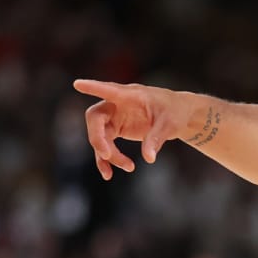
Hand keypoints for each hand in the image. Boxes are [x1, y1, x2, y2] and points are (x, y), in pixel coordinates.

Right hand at [72, 79, 194, 178]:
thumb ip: (157, 138)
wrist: (179, 115)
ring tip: (129, 167)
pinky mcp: (116, 129)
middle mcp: (117, 104)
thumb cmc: (174, 112)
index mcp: (131, 95)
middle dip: (97, 137)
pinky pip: (105, 145)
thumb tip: (149, 158)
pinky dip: (106, 160)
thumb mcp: (170, 124)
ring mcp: (114, 117)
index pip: (109, 89)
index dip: (93, 87)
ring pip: (100, 136)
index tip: (78, 84)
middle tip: (106, 155)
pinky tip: (109, 174)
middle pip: (95, 118)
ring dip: (107, 154)